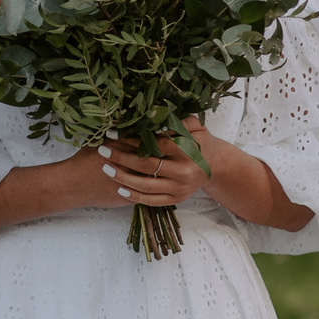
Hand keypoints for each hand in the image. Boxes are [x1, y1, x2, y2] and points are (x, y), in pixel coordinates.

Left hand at [95, 118, 221, 207]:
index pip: (153, 145)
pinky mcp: (176, 200)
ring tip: (105, 168)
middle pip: (146, 166)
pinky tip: (119, 189)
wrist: (216, 165)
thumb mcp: (195, 125)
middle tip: (102, 150)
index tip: (113, 134)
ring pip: (145, 185)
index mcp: (187, 151)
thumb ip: (176, 120)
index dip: (131, 140)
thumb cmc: (200, 141)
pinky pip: (151, 200)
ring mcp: (179, 189)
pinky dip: (134, 196)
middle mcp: (183, 172)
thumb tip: (152, 117)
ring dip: (122, 177)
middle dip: (121, 158)